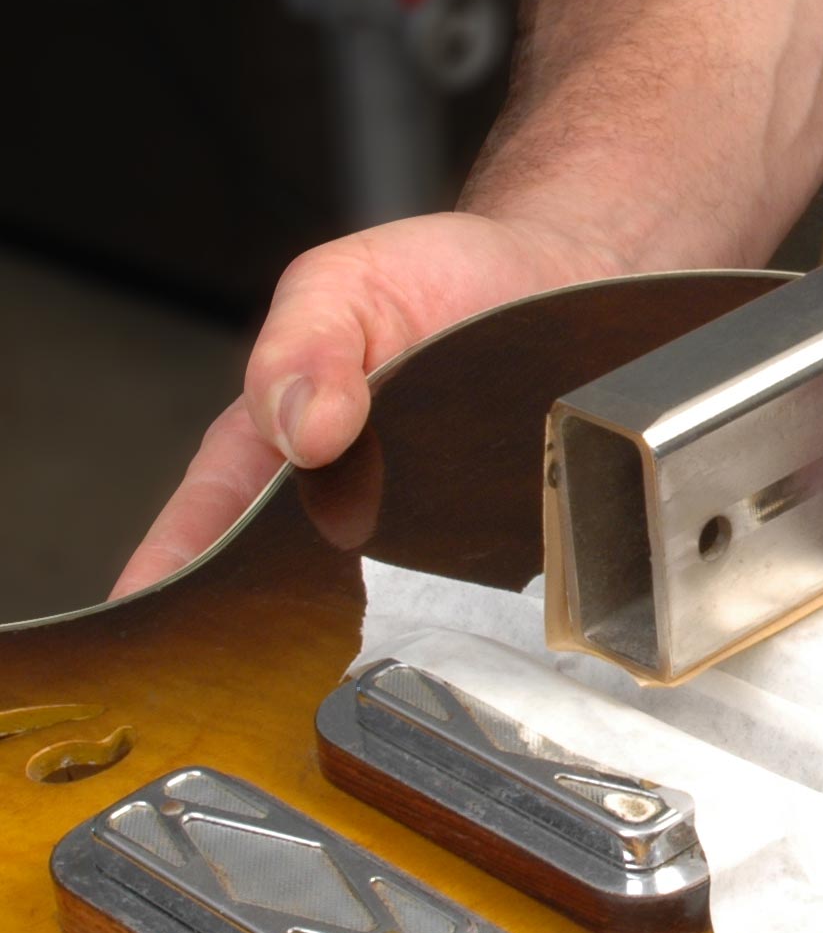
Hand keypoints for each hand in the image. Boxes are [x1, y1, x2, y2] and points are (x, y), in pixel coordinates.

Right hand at [112, 212, 621, 597]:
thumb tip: (302, 430)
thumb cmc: (431, 277)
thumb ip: (304, 348)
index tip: (158, 634)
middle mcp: (341, 499)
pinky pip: (472, 581)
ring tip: (381, 643)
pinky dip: (470, 594)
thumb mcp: (342, 285)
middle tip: (281, 663)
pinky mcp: (496, 531)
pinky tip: (476, 609)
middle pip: (292, 585)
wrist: (553, 269)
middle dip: (280, 626)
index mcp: (273, 446)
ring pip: (384, 596)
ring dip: (383, 616)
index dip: (171, 585)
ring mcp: (420, 523)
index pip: (203, 531)